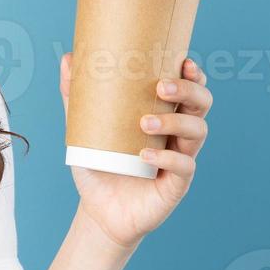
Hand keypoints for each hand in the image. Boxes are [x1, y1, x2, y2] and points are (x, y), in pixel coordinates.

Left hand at [59, 53, 212, 249]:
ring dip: (174, 122)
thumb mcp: (84, 129)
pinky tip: (145, 155)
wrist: (99, 210)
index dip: (192, 75)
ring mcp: (180, 158)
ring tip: (145, 123)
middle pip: (201, 104)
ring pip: (197, 132)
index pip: (189, 89)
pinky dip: (167, 157)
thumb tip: (68, 59)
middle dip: (187, 91)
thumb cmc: (99, 165)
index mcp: (164, 115)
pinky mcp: (176, 185)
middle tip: (160, 88)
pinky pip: (184, 166)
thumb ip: (76, 96)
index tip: (183, 61)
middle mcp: (178, 135)